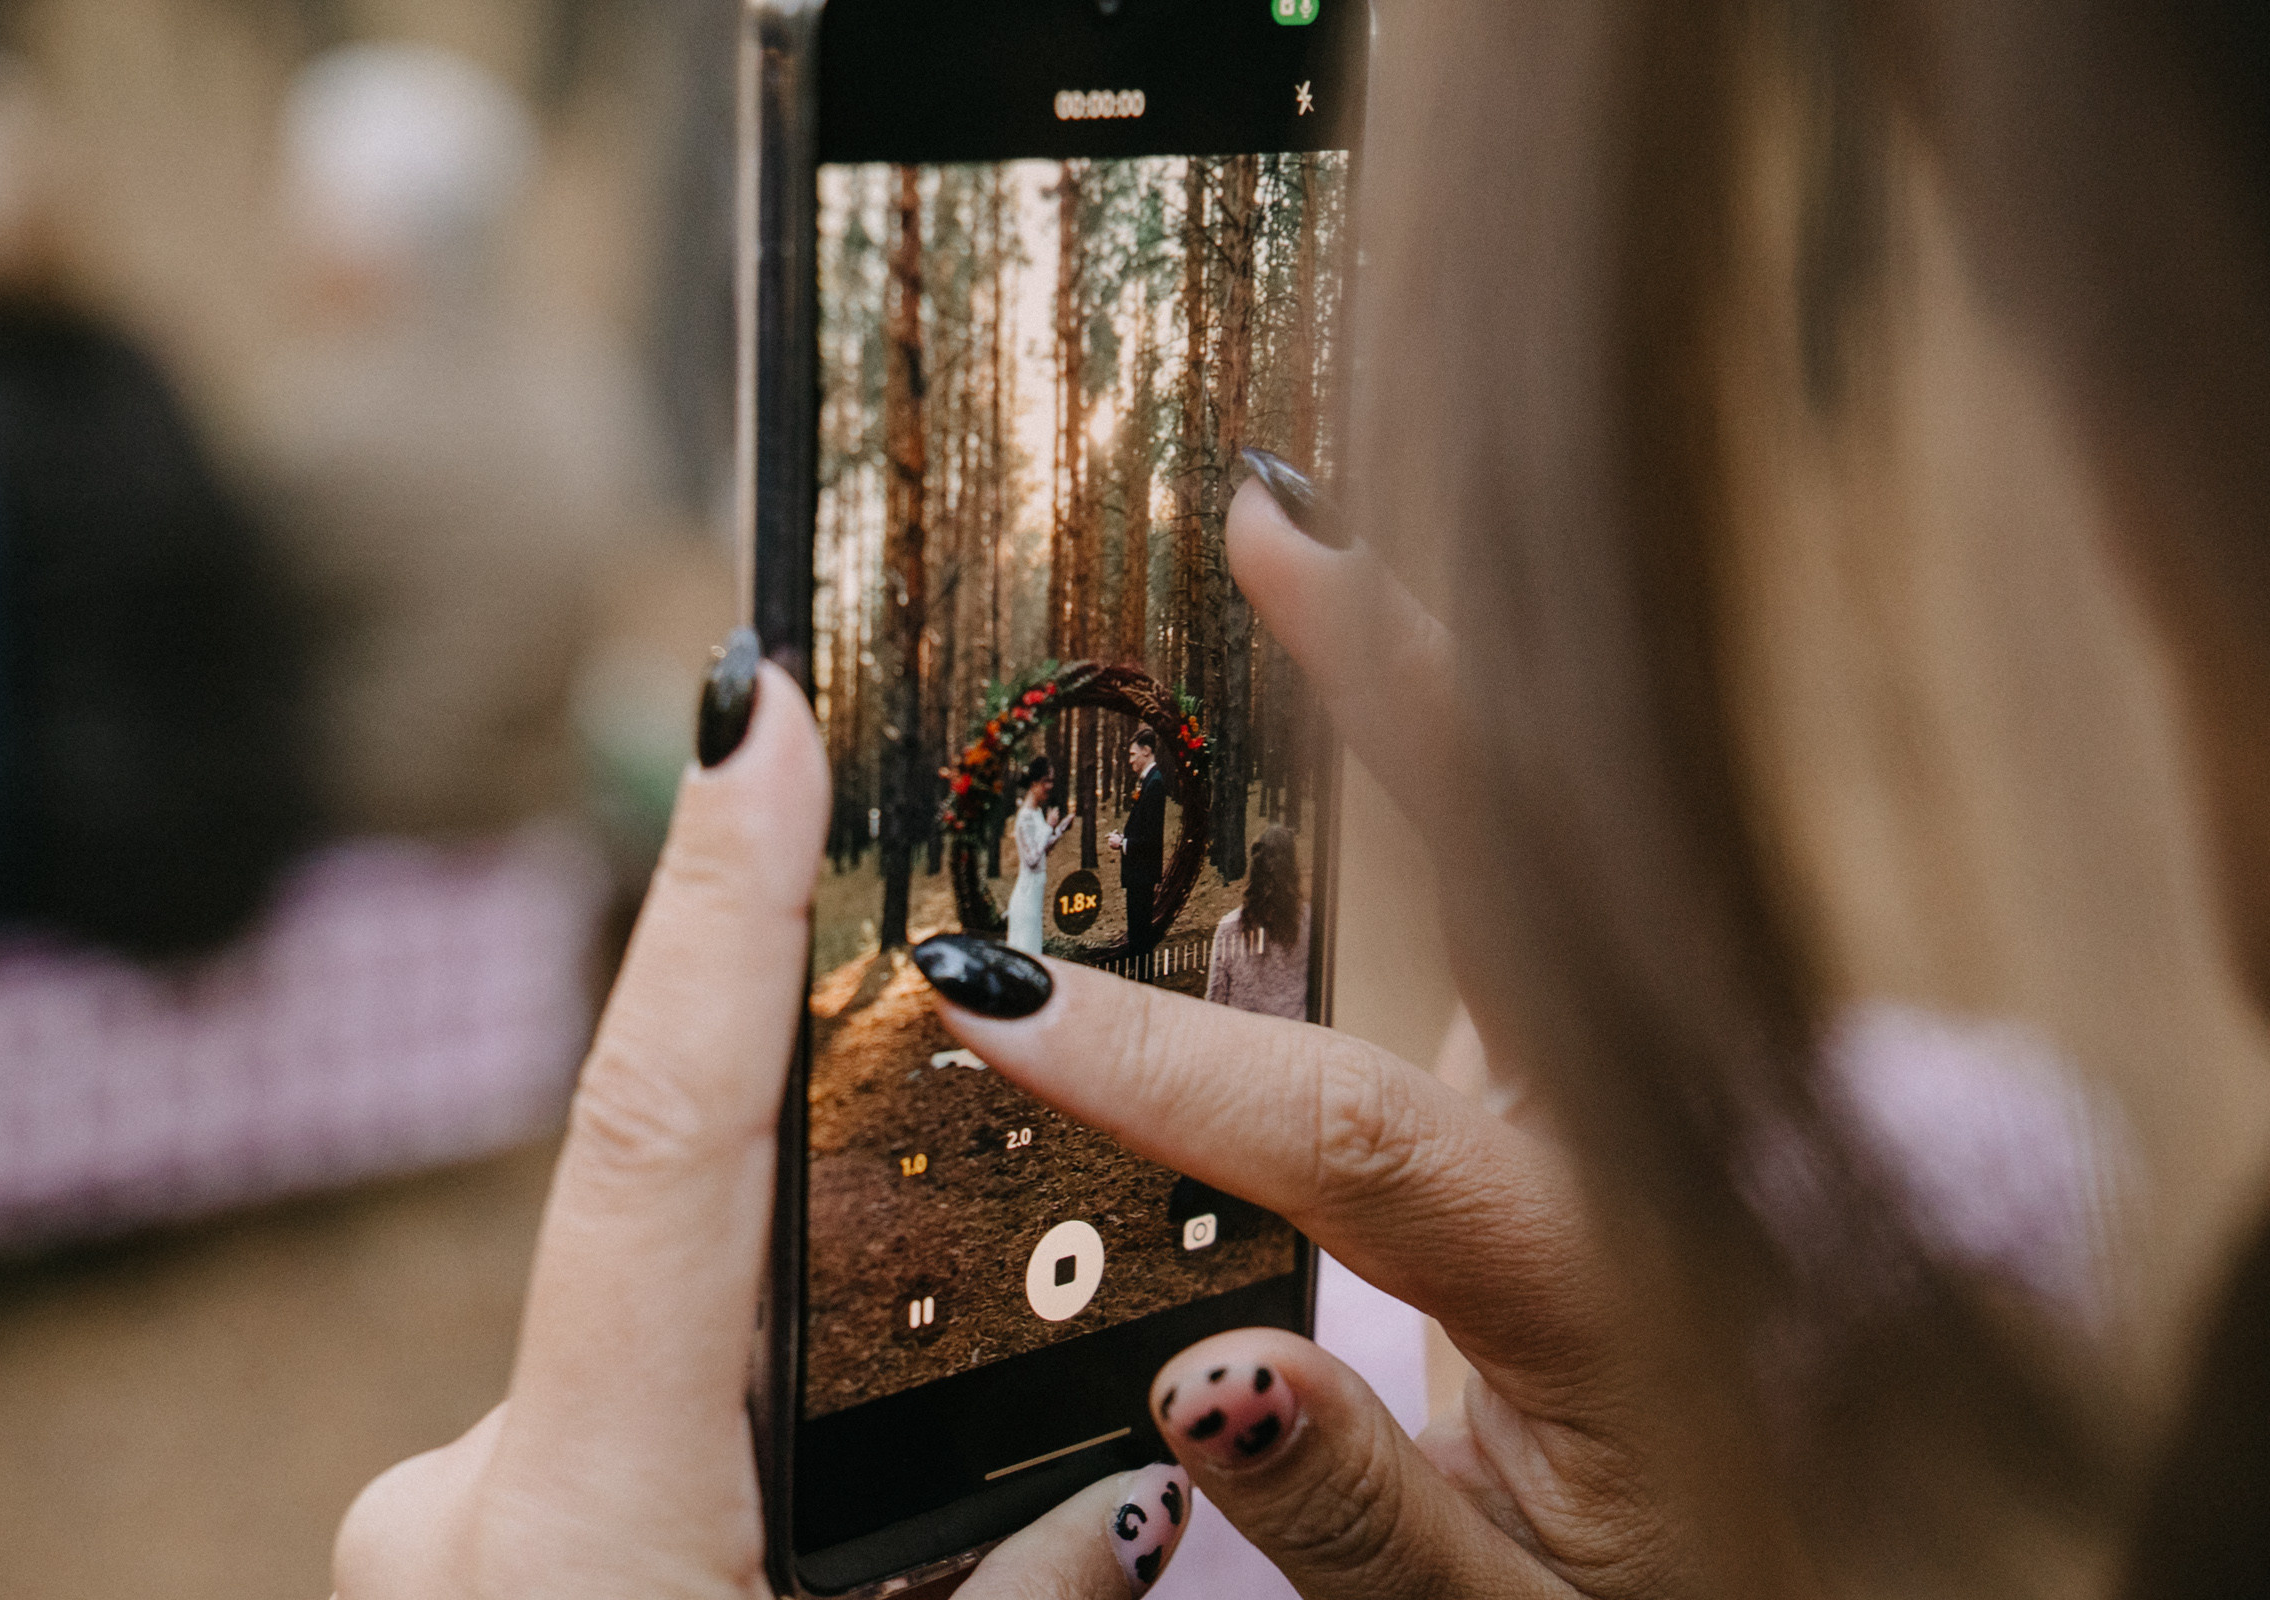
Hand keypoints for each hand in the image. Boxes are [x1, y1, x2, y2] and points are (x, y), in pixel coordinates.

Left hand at [334, 660, 1196, 1599]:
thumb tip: (1126, 1491)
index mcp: (587, 1533)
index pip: (665, 1138)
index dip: (720, 903)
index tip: (756, 705)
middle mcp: (477, 1496)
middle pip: (697, 1255)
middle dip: (839, 1230)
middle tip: (966, 1322)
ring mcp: (454, 1521)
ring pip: (681, 1357)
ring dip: (793, 1385)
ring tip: (891, 1544)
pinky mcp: (474, 1554)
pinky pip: (633, 1429)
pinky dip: (732, 1446)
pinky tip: (798, 1547)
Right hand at [913, 479, 1710, 1599]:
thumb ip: (1365, 1525)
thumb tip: (1208, 1377)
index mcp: (1605, 1290)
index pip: (1361, 1134)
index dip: (1165, 1064)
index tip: (987, 999)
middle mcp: (1632, 1155)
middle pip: (1536, 880)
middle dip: (1404, 683)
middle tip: (1268, 523)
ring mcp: (1620, 1109)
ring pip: (1541, 858)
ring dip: (1435, 691)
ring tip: (1304, 545)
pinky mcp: (1593, 1101)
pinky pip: (1518, 906)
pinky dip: (1450, 779)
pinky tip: (1358, 700)